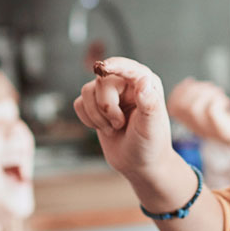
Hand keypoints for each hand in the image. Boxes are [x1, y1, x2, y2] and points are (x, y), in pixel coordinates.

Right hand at [73, 58, 181, 196]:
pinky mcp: (95, 105)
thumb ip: (149, 103)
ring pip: (87, 91)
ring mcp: (110, 94)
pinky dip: (88, 119)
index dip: (114, 65)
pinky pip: (79, 103)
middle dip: (106, 108)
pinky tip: (104, 129)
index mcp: (146, 83)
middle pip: (102, 81)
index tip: (103, 68)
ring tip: (114, 128)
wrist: (139, 164)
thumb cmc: (150, 145)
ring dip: (97, 116)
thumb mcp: (151, 126)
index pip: (127, 67)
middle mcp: (127, 83)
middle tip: (119, 124)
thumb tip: (144, 81)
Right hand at [167, 79, 229, 158]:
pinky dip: (217, 100)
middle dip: (195, 89)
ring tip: (219, 93)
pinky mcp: (224, 129)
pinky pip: (212, 112)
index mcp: (193, 123)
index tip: (193, 83)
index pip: (172, 107)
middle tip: (211, 88)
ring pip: (193, 108)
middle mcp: (198, 128)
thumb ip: (199, 100)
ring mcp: (210, 130)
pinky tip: (225, 102)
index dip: (179, 91)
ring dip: (206, 93)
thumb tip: (187, 83)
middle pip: (181, 106)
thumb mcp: (211, 110)